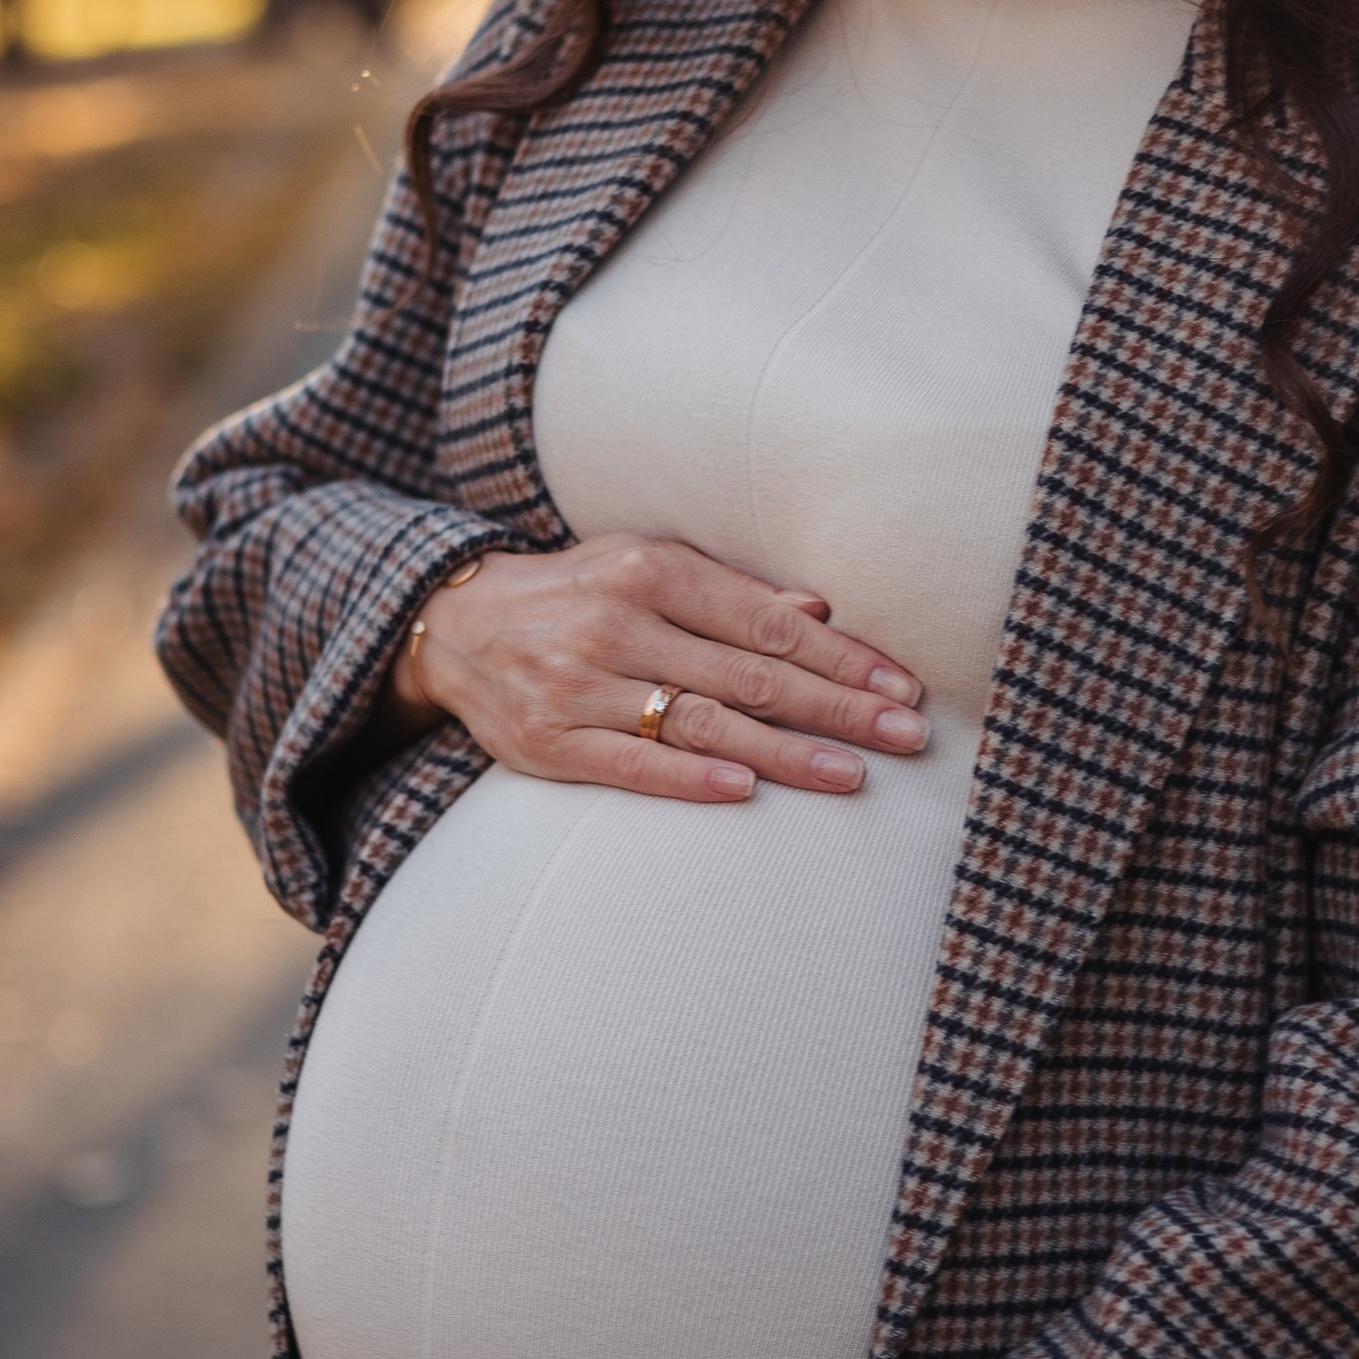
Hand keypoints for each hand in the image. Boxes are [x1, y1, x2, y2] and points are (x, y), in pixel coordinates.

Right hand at [383, 533, 927, 805]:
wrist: (453, 627)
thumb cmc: (576, 593)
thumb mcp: (646, 565)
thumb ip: (730, 592)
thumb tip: (821, 613)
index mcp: (649, 571)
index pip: (765, 621)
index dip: (840, 657)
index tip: (900, 686)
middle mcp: (615, 624)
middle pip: (746, 675)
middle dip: (835, 708)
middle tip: (905, 736)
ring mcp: (577, 686)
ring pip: (699, 724)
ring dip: (783, 754)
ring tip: (851, 775)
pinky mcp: (547, 743)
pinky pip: (629, 766)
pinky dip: (689, 780)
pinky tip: (746, 793)